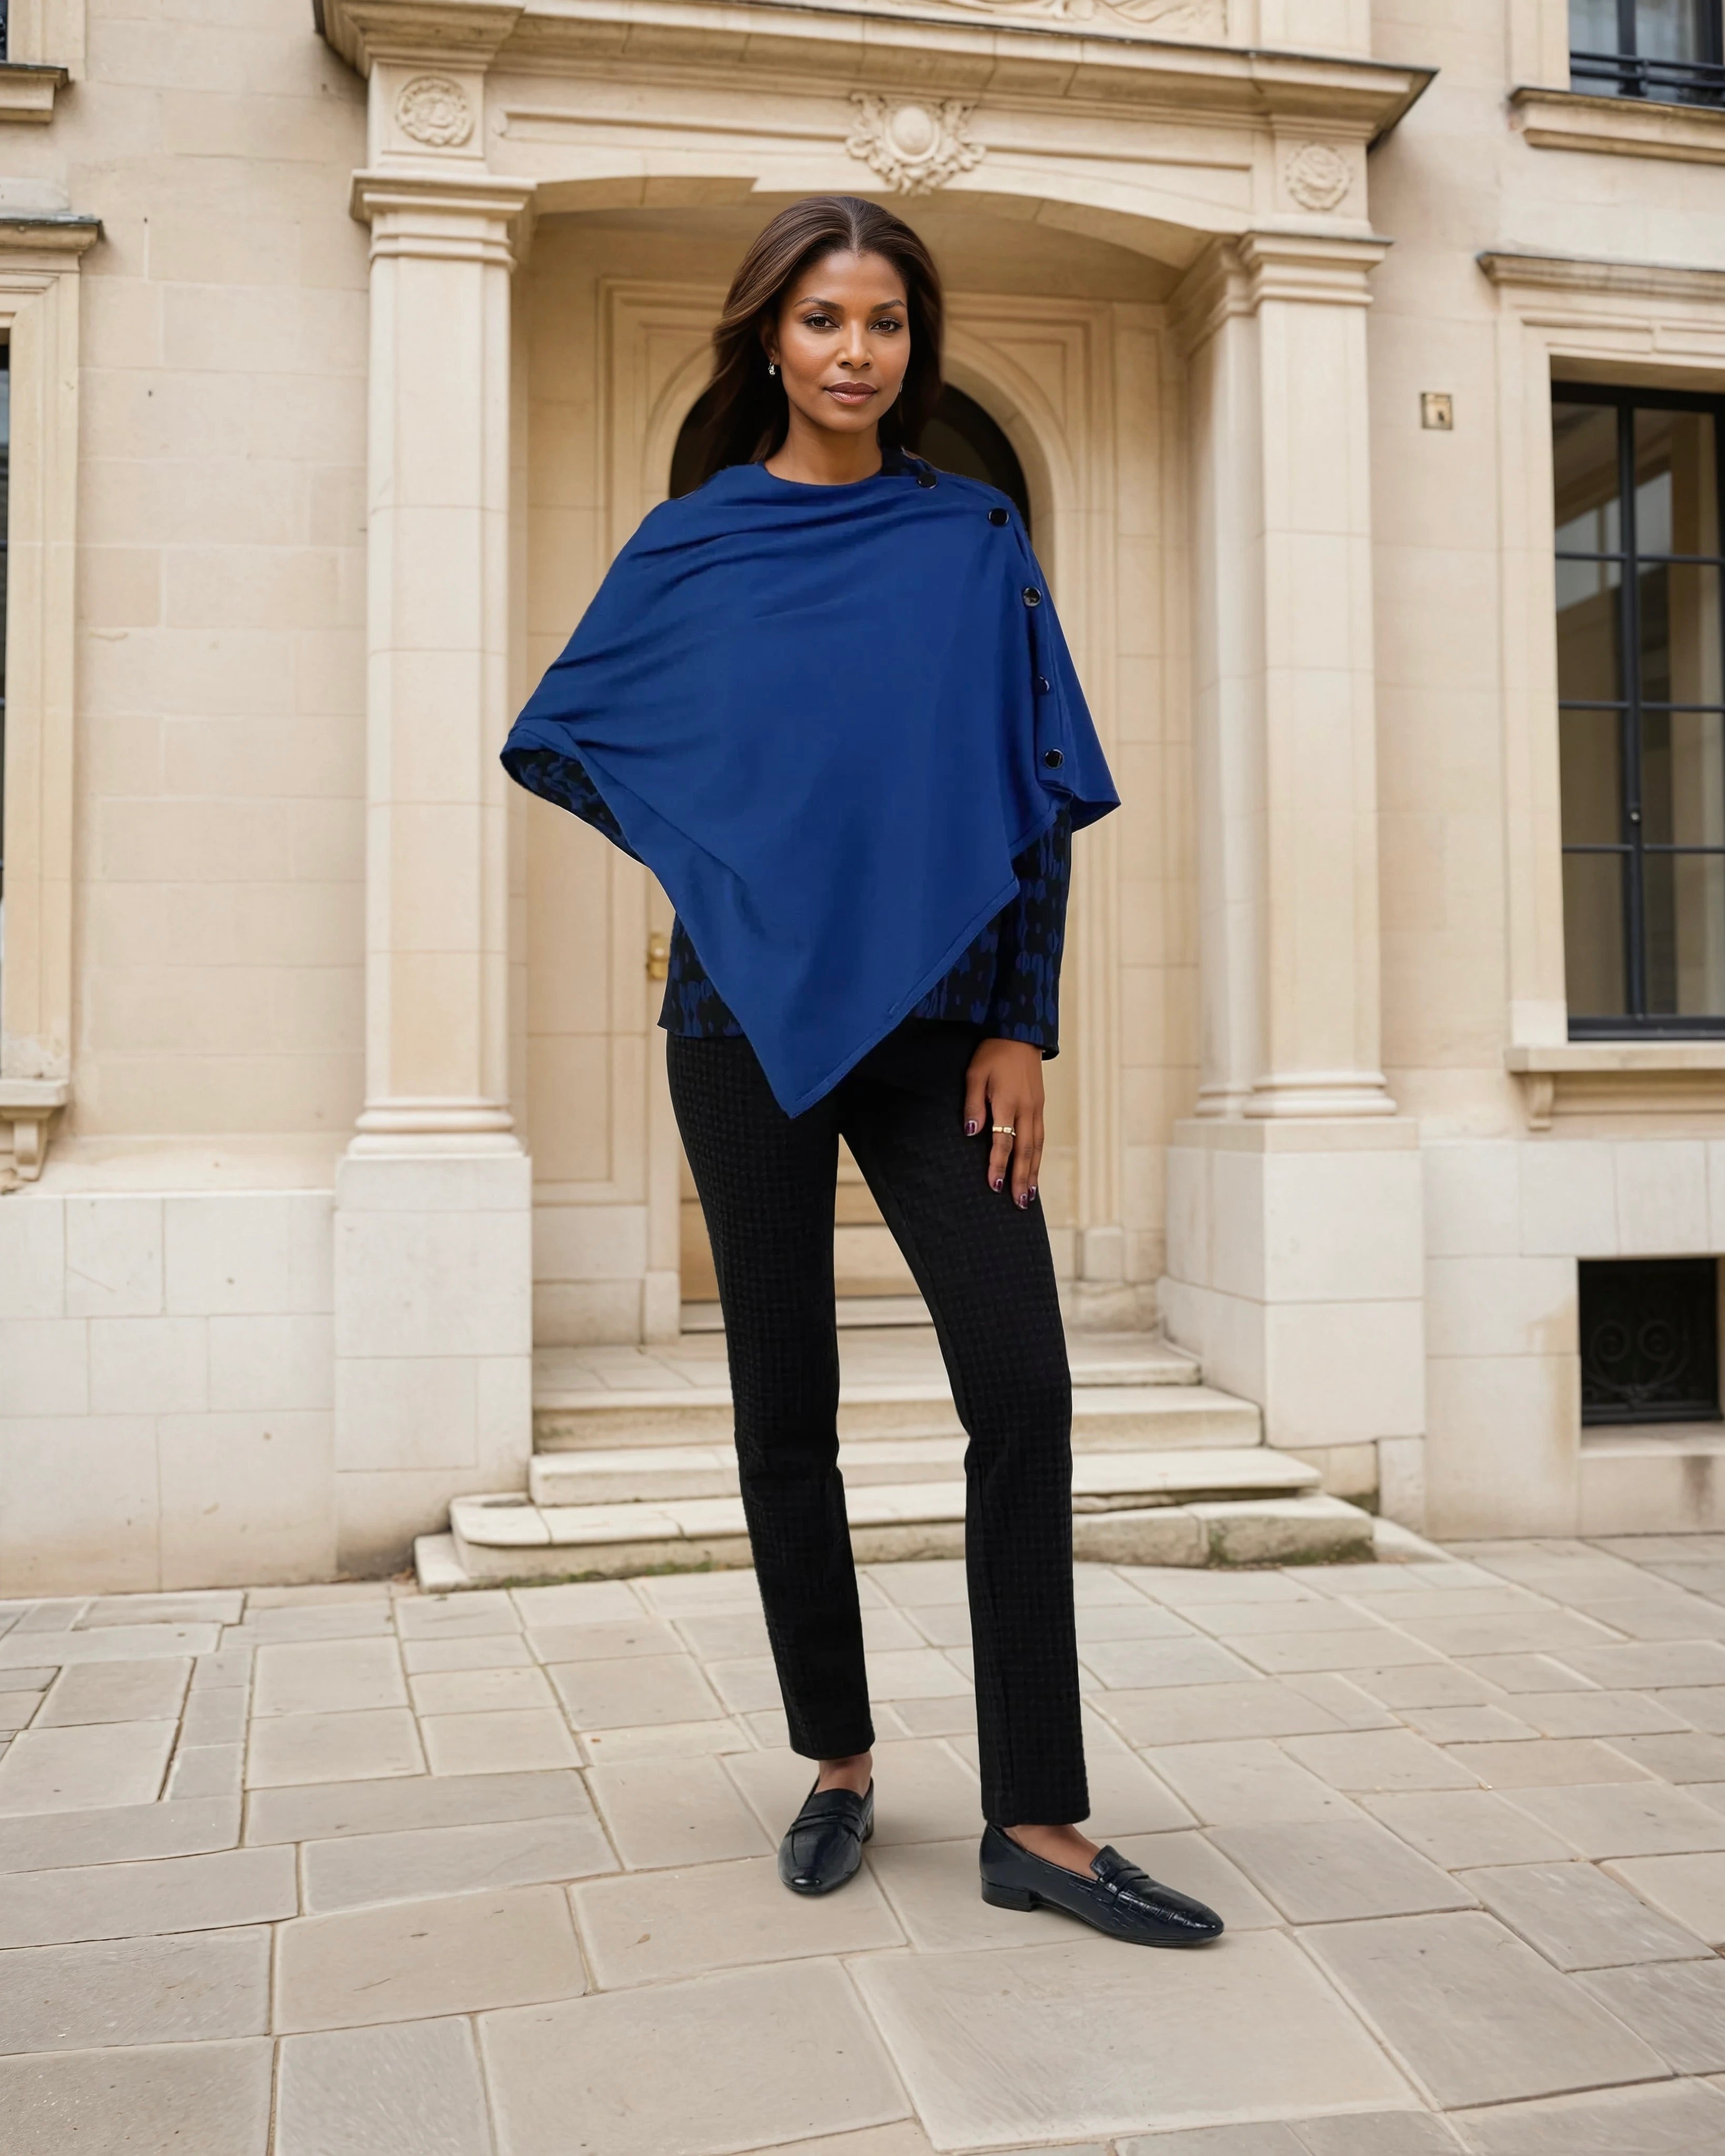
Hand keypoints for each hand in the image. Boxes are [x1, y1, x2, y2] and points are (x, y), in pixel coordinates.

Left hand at [962, 1038, 1043, 1206]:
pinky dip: (1038, 1157)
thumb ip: (973, 1105)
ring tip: (1029, 1195)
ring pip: (1037, 1147)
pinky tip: (1034, 1170)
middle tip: (1019, 1203)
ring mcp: (1036, 1109)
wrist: (1020, 1034)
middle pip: (1025, 1150)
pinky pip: (1041, 1138)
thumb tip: (971, 1134)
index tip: (994, 1185)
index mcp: (1008, 1102)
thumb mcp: (975, 1074)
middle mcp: (1026, 1109)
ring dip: (1032, 1172)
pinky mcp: (1040, 1107)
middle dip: (1020, 1178)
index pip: (1003, 1140)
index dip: (998, 1164)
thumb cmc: (993, 1054)